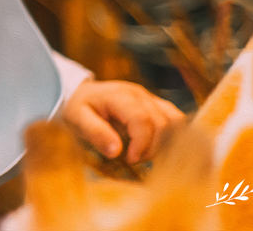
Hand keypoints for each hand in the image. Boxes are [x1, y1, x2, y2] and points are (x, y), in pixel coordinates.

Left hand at [61, 79, 184, 163]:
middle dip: (151, 147)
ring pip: (174, 120)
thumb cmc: (78, 108)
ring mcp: (150, 98)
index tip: (130, 159)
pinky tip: (155, 146)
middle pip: (162, 123)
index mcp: (120, 96)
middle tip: (132, 159)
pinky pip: (175, 118)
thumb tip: (116, 151)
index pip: (143, 120)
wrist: (80, 93)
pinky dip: (171, 135)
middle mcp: (139, 94)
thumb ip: (95, 133)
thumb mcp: (77, 120)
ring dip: (165, 142)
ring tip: (143, 152)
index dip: (141, 144)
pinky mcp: (155, 104)